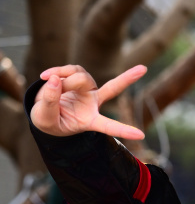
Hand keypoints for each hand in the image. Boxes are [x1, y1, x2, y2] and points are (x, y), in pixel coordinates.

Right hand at [31, 65, 145, 139]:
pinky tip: (46, 76)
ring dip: (64, 80)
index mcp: (90, 121)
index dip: (124, 130)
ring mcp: (87, 89)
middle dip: (127, 78)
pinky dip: (57, 71)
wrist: (42, 110)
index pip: (109, 126)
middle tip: (143, 69)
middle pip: (112, 88)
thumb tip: (55, 80)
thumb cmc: (48, 120)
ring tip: (50, 84)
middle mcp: (93, 104)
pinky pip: (70, 69)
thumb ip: (49, 102)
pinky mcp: (78, 77)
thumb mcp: (44, 118)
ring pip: (80, 77)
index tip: (141, 135)